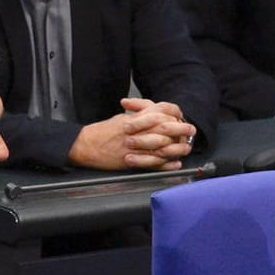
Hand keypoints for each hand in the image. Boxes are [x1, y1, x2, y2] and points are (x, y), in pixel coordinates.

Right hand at [68, 99, 195, 170]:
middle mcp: (135, 130)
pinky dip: (165, 164)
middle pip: (164, 127)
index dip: (173, 114)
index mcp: (134, 118)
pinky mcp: (129, 160)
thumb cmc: (103, 131)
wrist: (84, 145)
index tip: (181, 117)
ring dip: (176, 148)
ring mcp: (133, 146)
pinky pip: (151, 163)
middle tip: (190, 131)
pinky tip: (175, 164)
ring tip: (185, 149)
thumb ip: (140, 114)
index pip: (159, 111)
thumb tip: (158, 114)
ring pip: (160, 146)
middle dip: (180, 129)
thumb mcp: (123, 117)